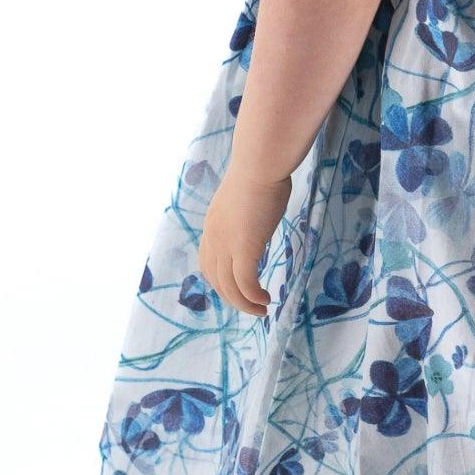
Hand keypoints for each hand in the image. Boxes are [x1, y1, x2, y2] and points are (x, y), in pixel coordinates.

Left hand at [199, 164, 292, 318]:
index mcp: (212, 225)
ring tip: (261, 309)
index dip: (220, 280)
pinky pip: (245, 283)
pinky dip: (253, 297)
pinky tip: (266, 299)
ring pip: (230, 287)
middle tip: (252, 306)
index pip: (208, 263)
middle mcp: (213, 238)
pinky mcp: (243, 248)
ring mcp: (226, 244)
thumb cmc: (260, 171)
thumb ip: (246, 212)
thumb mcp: (246, 196)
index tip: (237, 288)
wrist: (260, 164)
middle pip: (216, 280)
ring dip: (245, 304)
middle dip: (233, 298)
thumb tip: (257, 215)